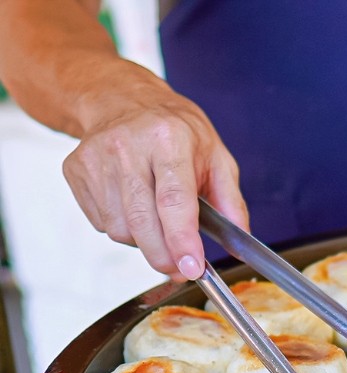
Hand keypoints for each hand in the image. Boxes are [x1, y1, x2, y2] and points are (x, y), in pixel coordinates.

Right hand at [62, 80, 247, 280]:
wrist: (122, 100)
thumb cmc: (174, 131)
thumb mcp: (216, 156)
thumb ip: (231, 202)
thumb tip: (239, 243)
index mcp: (169, 139)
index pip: (173, 200)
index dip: (181, 240)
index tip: (191, 268)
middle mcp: (128, 146)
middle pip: (142, 222)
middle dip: (164, 256)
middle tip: (181, 268)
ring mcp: (96, 158)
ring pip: (120, 229)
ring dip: (144, 241)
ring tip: (158, 221)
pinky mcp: (75, 170)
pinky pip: (102, 223)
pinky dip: (123, 229)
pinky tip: (135, 207)